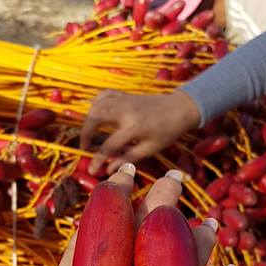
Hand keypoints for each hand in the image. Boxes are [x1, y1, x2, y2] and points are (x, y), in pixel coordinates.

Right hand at [81, 89, 201, 175]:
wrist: (180, 107)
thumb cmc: (168, 131)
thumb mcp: (151, 148)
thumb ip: (128, 158)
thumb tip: (109, 169)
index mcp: (133, 127)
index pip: (109, 145)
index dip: (98, 160)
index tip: (92, 170)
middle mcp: (125, 110)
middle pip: (95, 118)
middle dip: (85, 134)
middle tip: (86, 147)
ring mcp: (123, 100)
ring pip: (96, 105)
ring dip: (88, 119)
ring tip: (90, 134)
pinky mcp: (124, 94)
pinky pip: (104, 95)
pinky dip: (96, 104)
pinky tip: (97, 114)